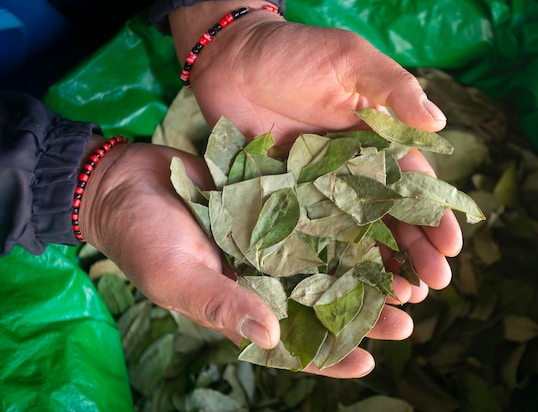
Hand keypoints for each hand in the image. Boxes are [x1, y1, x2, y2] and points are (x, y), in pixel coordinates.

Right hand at [81, 137, 411, 377]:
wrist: (127, 181)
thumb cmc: (141, 238)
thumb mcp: (176, 276)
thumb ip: (221, 305)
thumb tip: (271, 337)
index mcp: (242, 304)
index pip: (291, 343)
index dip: (328, 356)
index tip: (367, 362)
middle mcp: (265, 275)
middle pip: (322, 302)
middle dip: (361, 314)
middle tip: (405, 320)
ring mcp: (273, 239)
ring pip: (328, 260)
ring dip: (364, 269)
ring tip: (405, 277)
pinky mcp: (276, 201)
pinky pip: (316, 213)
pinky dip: (345, 219)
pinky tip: (378, 219)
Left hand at [170, 2, 461, 299]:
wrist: (231, 58)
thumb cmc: (293, 52)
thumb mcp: (350, 60)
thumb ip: (393, 89)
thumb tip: (439, 122)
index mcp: (375, 140)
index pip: (412, 184)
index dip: (433, 216)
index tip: (451, 247)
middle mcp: (350, 171)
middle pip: (389, 218)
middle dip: (414, 251)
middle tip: (433, 286)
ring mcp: (317, 190)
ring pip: (355, 235)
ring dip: (379, 265)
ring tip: (401, 297)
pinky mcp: (284, 200)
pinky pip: (309, 235)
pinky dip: (328, 261)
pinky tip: (345, 287)